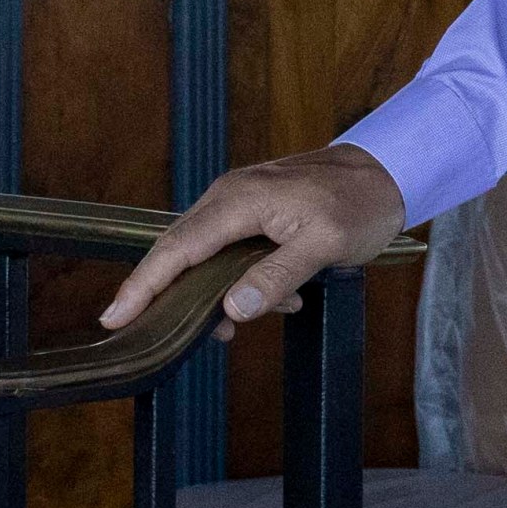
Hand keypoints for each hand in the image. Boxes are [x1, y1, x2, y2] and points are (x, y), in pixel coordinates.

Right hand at [99, 147, 406, 339]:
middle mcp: (228, 199)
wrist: (390, 171)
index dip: (144, 286)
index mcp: (238, 202)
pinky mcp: (255, 211)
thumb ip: (277, 277)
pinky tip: (282, 300)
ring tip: (258, 318)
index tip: (116, 318)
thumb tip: (231, 309)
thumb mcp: (325, 246)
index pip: (177, 250)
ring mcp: (240, 203)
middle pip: (181, 253)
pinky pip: (232, 251)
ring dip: (224, 293)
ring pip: (209, 257)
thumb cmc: (361, 204)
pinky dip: (246, 280)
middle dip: (173, 298)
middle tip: (169, 336)